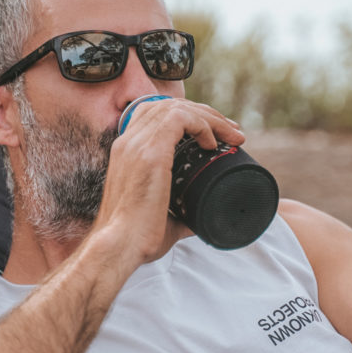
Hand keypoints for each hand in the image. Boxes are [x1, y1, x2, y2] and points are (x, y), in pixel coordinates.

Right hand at [91, 98, 243, 262]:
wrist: (119, 246)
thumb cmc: (137, 238)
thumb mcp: (163, 218)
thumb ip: (181, 214)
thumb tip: (200, 219)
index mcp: (128, 151)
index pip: (156, 114)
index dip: (188, 117)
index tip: (214, 134)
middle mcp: (129, 141)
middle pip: (170, 106)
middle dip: (206, 114)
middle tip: (232, 130)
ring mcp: (137, 143)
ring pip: (178, 108)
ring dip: (210, 117)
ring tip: (232, 134)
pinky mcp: (150, 152)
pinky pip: (180, 118)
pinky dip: (202, 124)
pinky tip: (213, 142)